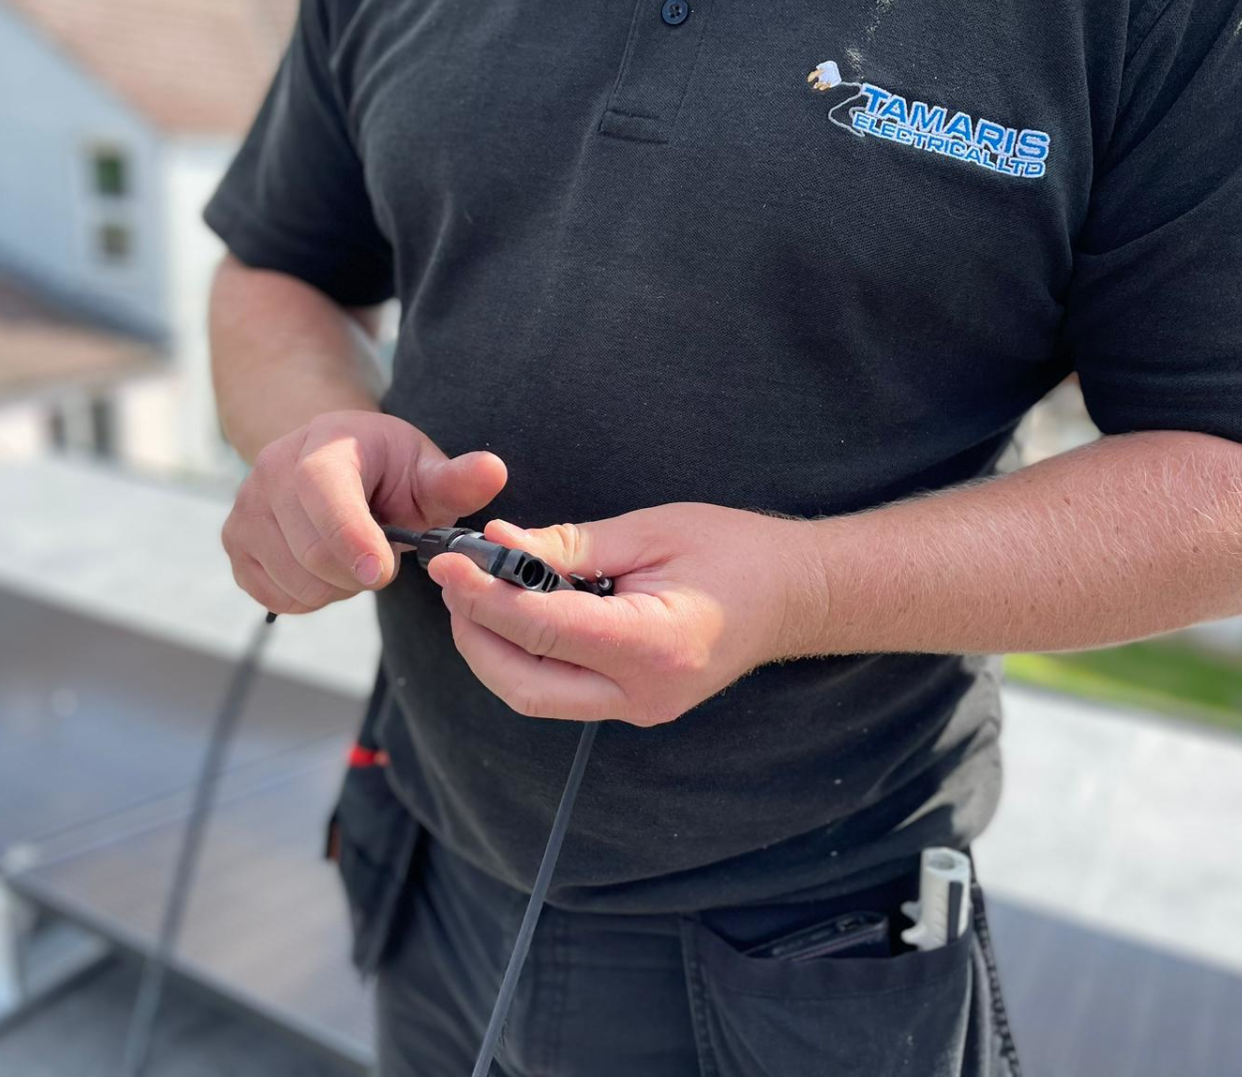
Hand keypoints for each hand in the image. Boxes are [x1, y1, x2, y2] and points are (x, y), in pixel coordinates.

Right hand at [222, 410, 506, 613]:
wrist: (331, 460)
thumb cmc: (388, 469)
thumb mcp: (425, 468)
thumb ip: (457, 479)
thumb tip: (494, 471)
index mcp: (324, 445)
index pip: (323, 493)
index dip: (351, 538)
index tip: (381, 573)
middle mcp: (271, 469)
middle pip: (311, 551)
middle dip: (359, 573)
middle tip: (382, 558)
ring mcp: (246, 508)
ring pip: (293, 579)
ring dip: (337, 587)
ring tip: (354, 557)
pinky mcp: (234, 543)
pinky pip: (274, 595)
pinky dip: (310, 597)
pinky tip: (327, 568)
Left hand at [426, 503, 823, 725]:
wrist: (794, 596)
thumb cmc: (736, 552)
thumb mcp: (651, 531)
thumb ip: (569, 545)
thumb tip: (497, 544)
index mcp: (654, 646)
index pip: (543, 629)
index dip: (483, 597)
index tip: (447, 564)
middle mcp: (643, 694)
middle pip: (524, 683)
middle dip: (475, 633)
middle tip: (454, 580)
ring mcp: (639, 710)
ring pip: (534, 695)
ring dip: (493, 649)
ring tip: (476, 593)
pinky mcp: (632, 706)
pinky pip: (558, 691)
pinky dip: (524, 656)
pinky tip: (516, 613)